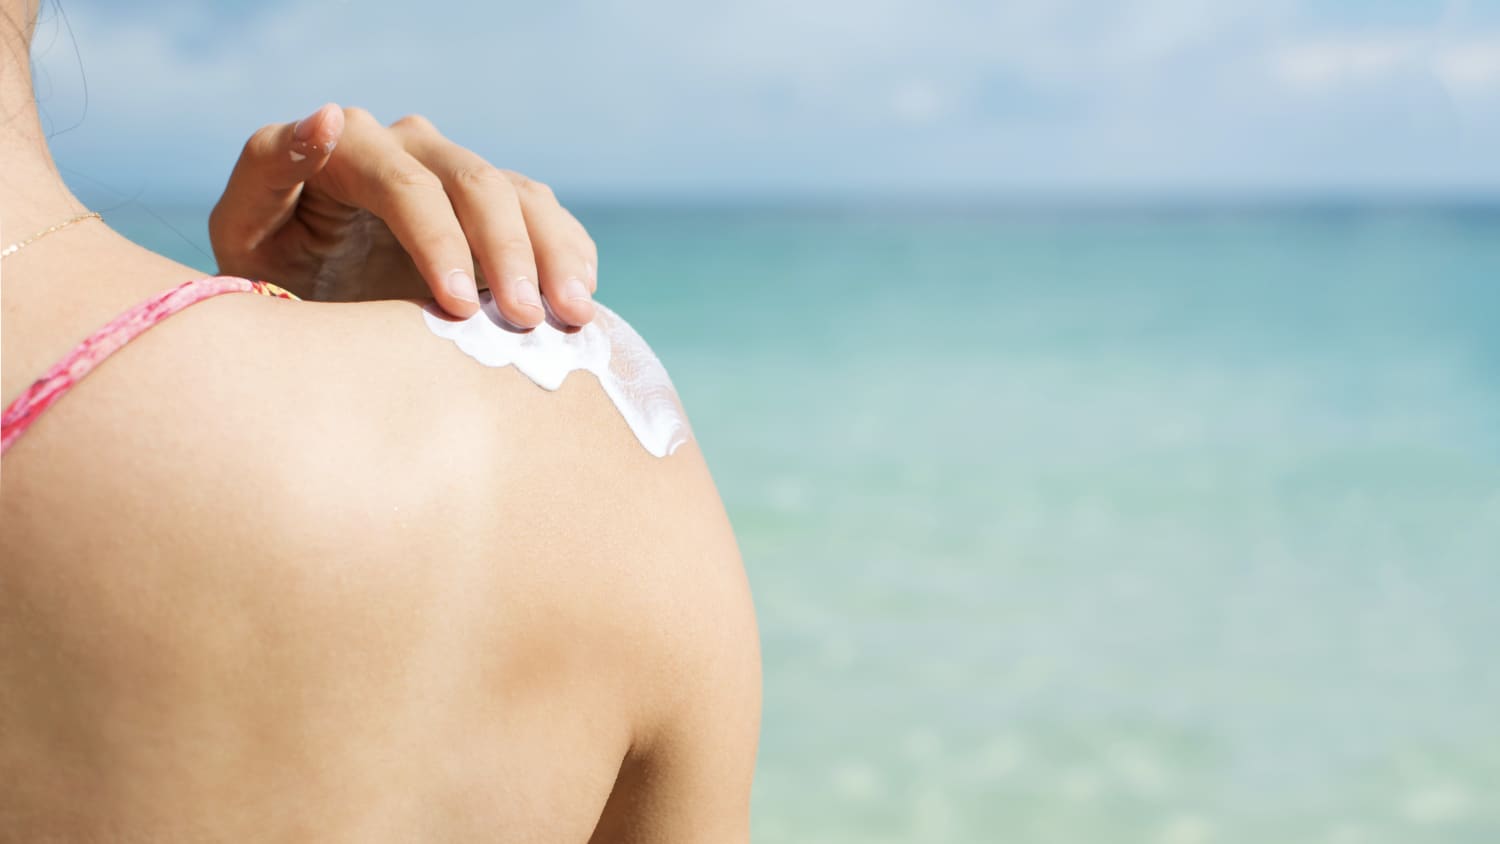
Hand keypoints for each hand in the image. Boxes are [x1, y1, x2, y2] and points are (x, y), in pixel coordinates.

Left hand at [208, 104, 597, 325]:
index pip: (406, 184)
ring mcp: (458, 173)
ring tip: (570, 319)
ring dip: (552, 257)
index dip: (438, 242)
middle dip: (506, 254)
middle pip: (476, 184)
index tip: (459, 305)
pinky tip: (579, 305)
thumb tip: (329, 118)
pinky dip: (569, 258)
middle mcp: (409, 147)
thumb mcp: (246, 233)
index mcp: (347, 148)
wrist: (316, 310)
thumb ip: (270, 172)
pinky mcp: (496, 206)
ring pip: (522, 196)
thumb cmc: (271, 276)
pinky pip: (548, 217)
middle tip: (523, 321)